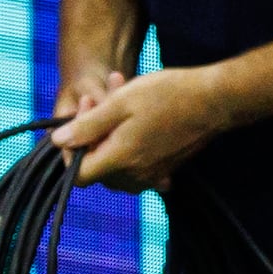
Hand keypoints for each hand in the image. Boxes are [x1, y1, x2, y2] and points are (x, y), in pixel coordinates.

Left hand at [53, 62, 224, 193]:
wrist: (214, 101)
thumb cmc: (168, 95)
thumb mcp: (120, 103)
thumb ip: (87, 126)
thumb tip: (58, 142)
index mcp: (120, 160)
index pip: (78, 177)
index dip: (69, 154)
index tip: (76, 125)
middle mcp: (135, 176)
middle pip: (97, 169)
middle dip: (90, 136)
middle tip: (98, 100)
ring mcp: (152, 175)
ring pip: (116, 164)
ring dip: (110, 135)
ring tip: (119, 99)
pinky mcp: (166, 169)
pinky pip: (136, 165)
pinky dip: (129, 144)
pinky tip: (137, 119)